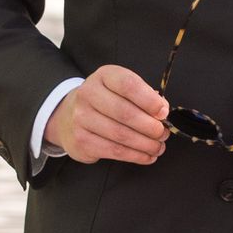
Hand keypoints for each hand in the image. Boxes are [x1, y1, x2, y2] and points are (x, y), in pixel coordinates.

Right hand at [47, 66, 168, 165]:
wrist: (69, 117)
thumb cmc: (105, 102)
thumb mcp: (121, 90)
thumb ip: (143, 96)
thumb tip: (162, 111)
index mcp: (104, 76)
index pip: (128, 85)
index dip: (149, 100)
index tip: (163, 112)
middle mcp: (89, 94)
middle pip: (125, 113)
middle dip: (150, 127)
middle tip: (163, 134)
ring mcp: (81, 118)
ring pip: (121, 135)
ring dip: (146, 144)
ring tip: (158, 147)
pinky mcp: (81, 140)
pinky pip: (114, 151)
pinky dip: (135, 156)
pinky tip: (147, 156)